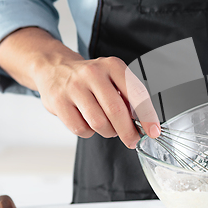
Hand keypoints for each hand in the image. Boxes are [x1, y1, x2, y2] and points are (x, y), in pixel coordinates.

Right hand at [35, 55, 160, 148]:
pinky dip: (89, 132)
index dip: (147, 115)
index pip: (136, 93)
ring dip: (108, 131)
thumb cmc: (90, 79)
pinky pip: (81, 129)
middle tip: (133, 140)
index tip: (153, 131)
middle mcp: (93, 73)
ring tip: (108, 126)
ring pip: (99, 123)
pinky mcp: (58, 102)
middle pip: (117, 111)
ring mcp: (74, 87)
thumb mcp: (112, 78)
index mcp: (112, 66)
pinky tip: (88, 122)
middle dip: (128, 131)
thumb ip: (128, 97)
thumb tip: (143, 123)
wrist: (54, 69)